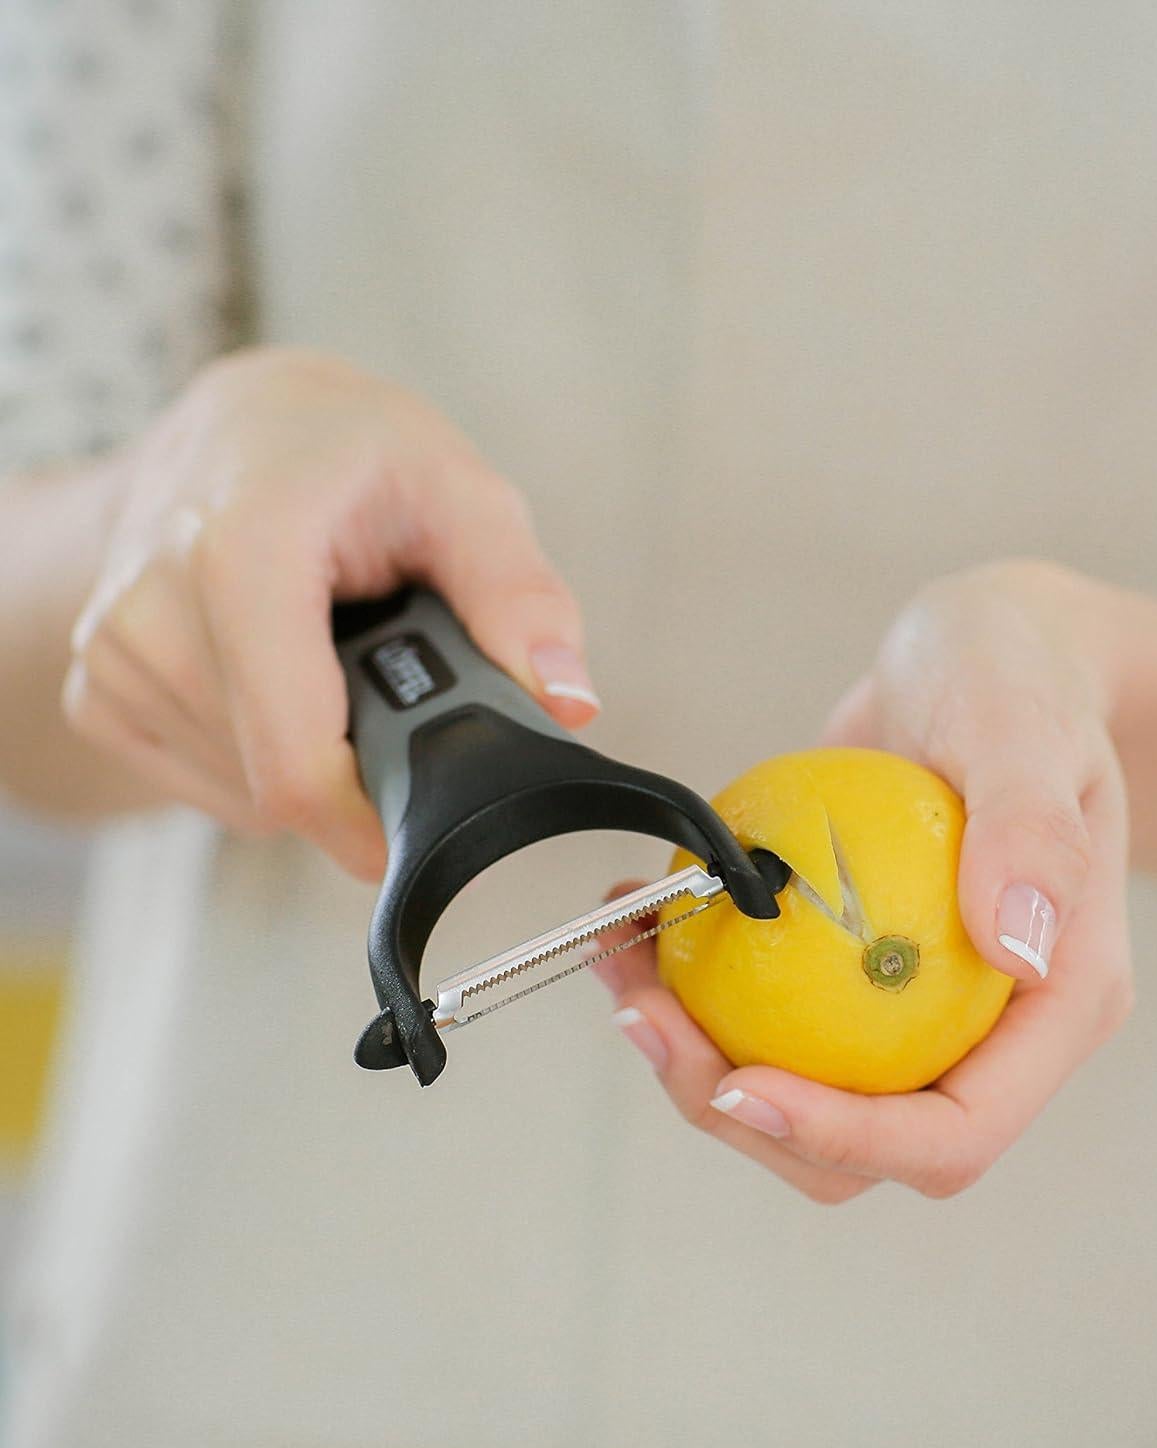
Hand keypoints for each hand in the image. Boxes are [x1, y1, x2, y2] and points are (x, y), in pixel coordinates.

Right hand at [63, 346, 595, 878]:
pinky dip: (267, 757)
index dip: (374, 817)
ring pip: (248, 796)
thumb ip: (520, 597)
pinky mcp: (98, 694)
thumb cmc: (351, 452)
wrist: (240, 429)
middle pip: (278, 785)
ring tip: (334, 658)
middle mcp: (150, 609)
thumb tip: (565, 700)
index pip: (295, 761)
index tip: (431, 814)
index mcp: (240, 552)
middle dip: (362, 762)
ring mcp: (111, 657)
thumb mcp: (463, 493)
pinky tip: (287, 678)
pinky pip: (212, 790)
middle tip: (394, 680)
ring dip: (318, 754)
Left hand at [596, 561, 1132, 1202]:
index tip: (742, 1086)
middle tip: (648, 1018)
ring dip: (700, 1061)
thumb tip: (1021, 948)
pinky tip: (644, 927)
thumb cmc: (1020, 675)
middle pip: (866, 1144)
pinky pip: (776, 1018)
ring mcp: (923, 1002)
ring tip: (626, 971)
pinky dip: (698, 996)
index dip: (850, 1138)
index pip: (959, 1129)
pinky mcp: (856, 971)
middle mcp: (993, 1024)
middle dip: (745, 1113)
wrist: (982, 648)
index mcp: (1059, 1000)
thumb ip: (1032, 828)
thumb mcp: (1024, 726)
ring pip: (806, 1092)